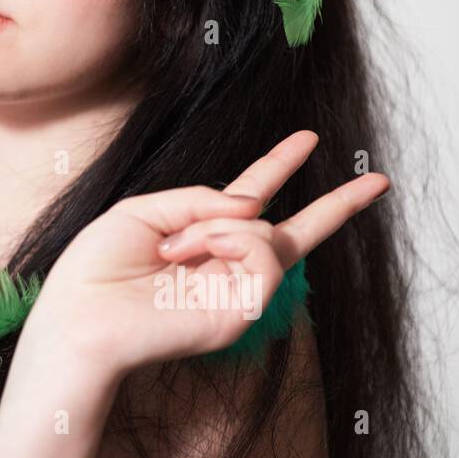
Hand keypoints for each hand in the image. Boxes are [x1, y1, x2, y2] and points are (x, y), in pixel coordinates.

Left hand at [23, 130, 389, 377]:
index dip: (279, 165)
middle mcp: (223, 265)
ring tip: (173, 247)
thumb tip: (254, 205)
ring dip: (218, 227)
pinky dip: (228, 242)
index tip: (308, 139)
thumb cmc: (95, 270)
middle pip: (294, 231)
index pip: (250, 197)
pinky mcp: (241, 313)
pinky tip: (193, 253)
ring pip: (267, 235)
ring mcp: (236, 292)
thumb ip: (201, 198)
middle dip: (337, 205)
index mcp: (198, 236)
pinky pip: (262, 256)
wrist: (79, 318)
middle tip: (379, 180)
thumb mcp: (143, 211)